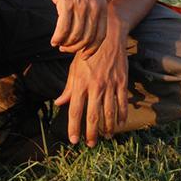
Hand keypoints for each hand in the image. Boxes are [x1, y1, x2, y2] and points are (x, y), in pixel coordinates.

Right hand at [41, 0, 107, 53]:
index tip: (83, 55)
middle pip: (87, 39)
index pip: (101, 36)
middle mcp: (94, 7)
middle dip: (75, 48)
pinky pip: (63, 30)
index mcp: (101, 6)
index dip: (92, 49)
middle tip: (65, 49)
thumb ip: (90, 11)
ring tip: (58, 43)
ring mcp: (81, 6)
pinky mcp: (67, 4)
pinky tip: (53, 40)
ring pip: (74, 36)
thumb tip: (85, 33)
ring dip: (65, 44)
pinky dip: (57, 38)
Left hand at [54, 31, 129, 145]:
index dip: (74, 127)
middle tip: (91, 144)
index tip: (73, 140)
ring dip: (107, 128)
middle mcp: (95, 86)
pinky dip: (121, 116)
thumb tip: (59, 103)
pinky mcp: (122, 82)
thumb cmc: (87, 52)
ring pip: (109, 112)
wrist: (108, 36)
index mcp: (80, 84)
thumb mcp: (74, 68)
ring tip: (105, 137)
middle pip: (93, 116)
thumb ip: (68, 88)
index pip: (75, 110)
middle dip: (91, 133)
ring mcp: (110, 85)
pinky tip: (119, 124)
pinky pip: (122, 103)